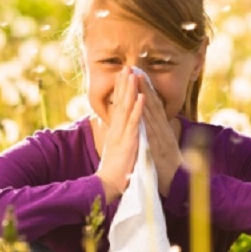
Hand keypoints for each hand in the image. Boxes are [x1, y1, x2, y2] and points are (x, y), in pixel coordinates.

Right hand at [96, 67, 145, 202]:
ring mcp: (122, 134)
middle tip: (126, 67)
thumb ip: (119, 137)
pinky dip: (138, 109)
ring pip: (126, 108)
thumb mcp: (117, 149)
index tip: (123, 75)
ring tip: (133, 74)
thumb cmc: (114, 169)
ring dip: (130, 90)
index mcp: (115, 130)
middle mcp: (117, 129)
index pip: (118, 105)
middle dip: (123, 84)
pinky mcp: (128, 141)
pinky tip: (141, 97)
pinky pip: (134, 123)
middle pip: (120, 102)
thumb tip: (118, 128)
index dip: (121, 90)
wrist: (108, 185)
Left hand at [138, 75, 183, 196]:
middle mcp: (163, 130)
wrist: (178, 185)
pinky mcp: (159, 147)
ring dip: (145, 95)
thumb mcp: (162, 147)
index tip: (138, 75)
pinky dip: (147, 117)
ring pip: (152, 113)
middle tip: (136, 69)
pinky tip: (142, 106)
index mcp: (162, 130)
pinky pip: (151, 130)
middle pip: (153, 105)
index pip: (153, 106)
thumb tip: (157, 123)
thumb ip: (159, 134)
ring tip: (137, 79)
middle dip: (144, 86)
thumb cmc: (168, 167)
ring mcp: (162, 137)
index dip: (146, 90)